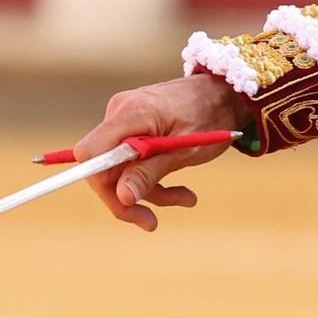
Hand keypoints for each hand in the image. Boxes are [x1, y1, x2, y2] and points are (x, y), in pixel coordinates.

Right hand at [72, 73, 251, 231]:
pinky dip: (154, 178)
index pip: (91, 154)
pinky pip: (133, 162)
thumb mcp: (186, 150)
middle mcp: (120, 114)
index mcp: (130, 114)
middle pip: (103, 167)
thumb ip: (151, 171)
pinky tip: (183, 193)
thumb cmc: (211, 116)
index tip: (125, 205)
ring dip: (151, 191)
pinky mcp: (133, 130)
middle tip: (150, 223)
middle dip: (127, 197)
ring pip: (122, 169)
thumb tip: (121, 197)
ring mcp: (125, 122)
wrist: (226, 93)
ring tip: (187, 199)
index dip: (101, 183)